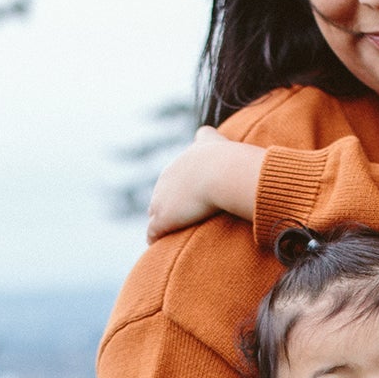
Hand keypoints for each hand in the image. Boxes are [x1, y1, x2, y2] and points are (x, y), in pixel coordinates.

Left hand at [146, 127, 266, 241]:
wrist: (222, 172)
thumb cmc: (225, 159)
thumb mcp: (214, 141)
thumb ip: (208, 136)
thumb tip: (205, 131)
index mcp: (177, 165)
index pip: (170, 180)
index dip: (176, 191)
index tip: (184, 201)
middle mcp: (164, 180)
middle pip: (159, 198)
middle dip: (165, 209)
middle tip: (176, 223)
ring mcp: (161, 200)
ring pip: (154, 215)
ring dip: (158, 226)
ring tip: (165, 238)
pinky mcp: (163, 219)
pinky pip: (153, 233)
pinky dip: (155, 239)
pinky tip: (159, 246)